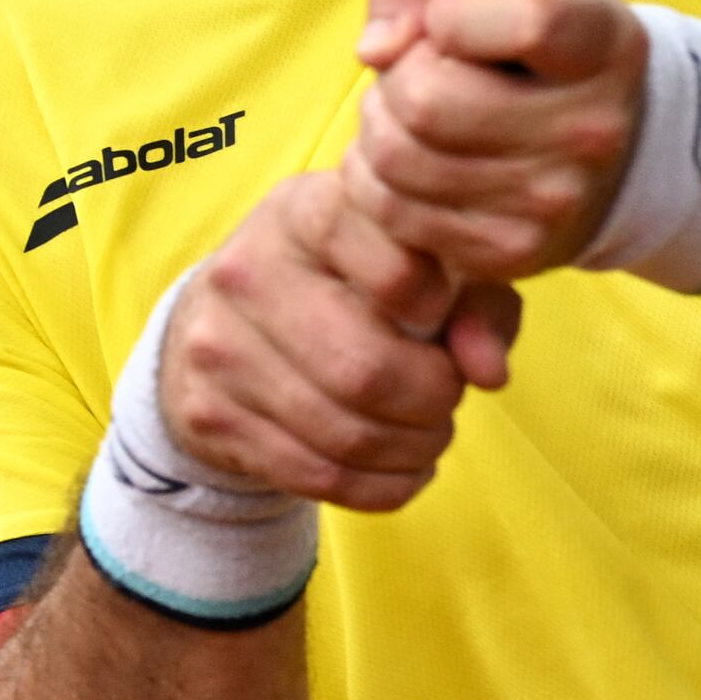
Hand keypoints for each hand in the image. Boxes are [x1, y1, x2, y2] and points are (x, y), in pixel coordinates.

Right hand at [160, 171, 521, 511]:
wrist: (217, 323)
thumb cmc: (342, 284)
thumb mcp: (413, 264)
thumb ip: (475, 302)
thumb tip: (489, 372)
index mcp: (304, 212)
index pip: (395, 265)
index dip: (439, 304)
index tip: (441, 316)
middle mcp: (248, 271)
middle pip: (367, 369)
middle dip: (432, 400)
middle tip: (448, 399)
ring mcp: (219, 346)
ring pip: (345, 433)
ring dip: (412, 450)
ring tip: (429, 436)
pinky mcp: (211, 414)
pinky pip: (317, 475)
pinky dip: (380, 487)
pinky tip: (402, 470)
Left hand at [343, 0, 645, 280]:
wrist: (595, 142)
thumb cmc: (521, 36)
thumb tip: (376, 49)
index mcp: (600, 39)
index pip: (523, 22)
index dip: (452, 13)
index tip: (451, 17)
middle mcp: (592, 127)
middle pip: (427, 100)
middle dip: (397, 76)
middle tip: (418, 71)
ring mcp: (555, 200)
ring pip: (397, 158)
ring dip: (379, 127)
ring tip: (413, 115)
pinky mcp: (512, 253)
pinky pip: (393, 211)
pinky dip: (378, 181)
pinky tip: (414, 160)